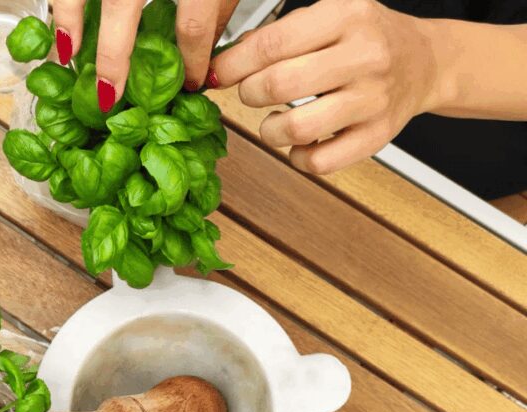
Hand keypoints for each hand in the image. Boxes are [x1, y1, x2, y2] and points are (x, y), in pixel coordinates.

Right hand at [53, 0, 239, 111]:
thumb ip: (219, 8)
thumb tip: (207, 52)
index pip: (191, 27)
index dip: (190, 62)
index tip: (190, 84)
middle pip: (122, 9)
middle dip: (113, 59)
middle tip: (110, 98)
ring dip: (70, 22)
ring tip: (68, 55)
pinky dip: (61, 2)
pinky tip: (59, 21)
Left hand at [208, 0, 441, 173]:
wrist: (424, 62)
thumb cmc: (365, 38)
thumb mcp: (328, 16)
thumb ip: (278, 35)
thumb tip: (224, 63)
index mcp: (346, 17)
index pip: (271, 44)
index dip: (232, 65)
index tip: (219, 74)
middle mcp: (364, 57)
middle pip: (278, 85)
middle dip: (248, 94)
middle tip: (250, 94)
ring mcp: (373, 100)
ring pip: (297, 129)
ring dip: (269, 130)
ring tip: (273, 121)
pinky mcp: (377, 137)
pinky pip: (320, 162)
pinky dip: (298, 158)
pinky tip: (299, 143)